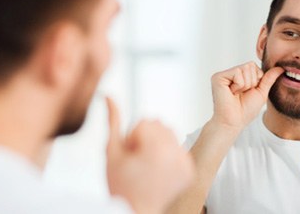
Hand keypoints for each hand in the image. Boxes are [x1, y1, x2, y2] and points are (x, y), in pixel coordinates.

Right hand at [105, 97, 193, 213]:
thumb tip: (109, 97)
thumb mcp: (111, 151)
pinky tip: (158, 170)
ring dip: (158, 144)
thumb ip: (113, 121)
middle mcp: (175, 154)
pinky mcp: (190, 170)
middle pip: (160, 125)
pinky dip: (169, 155)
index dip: (132, 137)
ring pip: (170, 134)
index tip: (130, 155)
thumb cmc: (121, 186)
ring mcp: (185, 163)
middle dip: (146, 138)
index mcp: (157, 148)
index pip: (145, 122)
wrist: (137, 211)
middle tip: (138, 160)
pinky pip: (179, 148)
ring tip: (147, 165)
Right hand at [209, 61, 283, 130]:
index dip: (257, 80)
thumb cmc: (246, 110)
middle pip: (250, 65)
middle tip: (242, 94)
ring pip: (245, 68)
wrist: (234, 122)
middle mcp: (230, 73)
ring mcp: (224, 75)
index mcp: (239, 76)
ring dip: (246, 85)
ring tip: (236, 94)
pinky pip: (237, 72)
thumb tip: (281, 68)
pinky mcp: (218, 77)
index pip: (254, 66)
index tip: (248, 92)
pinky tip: (231, 93)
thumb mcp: (261, 92)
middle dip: (251, 82)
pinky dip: (239, 85)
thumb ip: (269, 78)